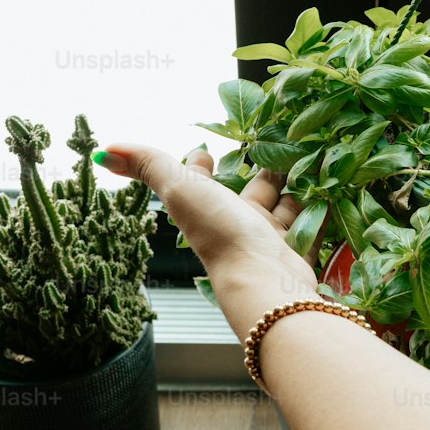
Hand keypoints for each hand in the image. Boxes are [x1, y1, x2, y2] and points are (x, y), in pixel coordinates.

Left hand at [92, 143, 323, 304]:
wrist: (266, 283)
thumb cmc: (221, 233)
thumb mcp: (179, 189)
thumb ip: (147, 165)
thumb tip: (102, 150)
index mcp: (206, 209)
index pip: (201, 180)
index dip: (200, 162)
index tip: (206, 146)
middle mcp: (234, 226)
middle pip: (247, 191)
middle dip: (259, 169)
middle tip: (276, 146)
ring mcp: (266, 241)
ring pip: (281, 207)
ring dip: (290, 186)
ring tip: (308, 161)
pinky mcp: (296, 252)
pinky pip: (308, 226)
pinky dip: (316, 209)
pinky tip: (328, 190)